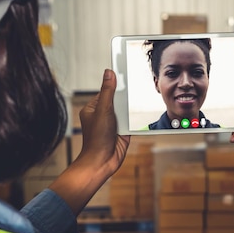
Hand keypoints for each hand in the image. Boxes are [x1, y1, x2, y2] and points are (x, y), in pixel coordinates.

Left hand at [49, 69, 129, 214]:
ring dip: (130, 109)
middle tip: (134, 85)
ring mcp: (113, 123)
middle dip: (125, 96)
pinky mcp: (122, 131)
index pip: (106, 90)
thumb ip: (108, 92)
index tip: (123, 70)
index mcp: (93, 108)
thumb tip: (109, 73)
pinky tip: (140, 114)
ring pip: (125, 110)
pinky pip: (131, 121)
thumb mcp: (103, 110)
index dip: (115, 83)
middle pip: (117, 99)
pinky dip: (135, 119)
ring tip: (138, 99)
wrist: (102, 162)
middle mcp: (103, 115)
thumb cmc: (96, 139)